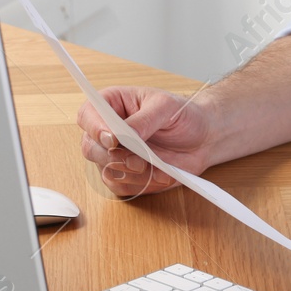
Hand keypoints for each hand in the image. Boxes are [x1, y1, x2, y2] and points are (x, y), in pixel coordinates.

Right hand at [76, 85, 217, 196]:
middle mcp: (108, 130)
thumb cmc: (183, 114)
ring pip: (106, 170)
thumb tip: (124, 134)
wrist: (202, 138)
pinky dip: (142, 184)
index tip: (113, 140)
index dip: (95, 129)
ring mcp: (114, 154)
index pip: (88, 115)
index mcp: (112, 104)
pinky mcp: (125, 174)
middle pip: (91, 148)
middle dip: (116, 157)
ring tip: (159, 167)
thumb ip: (144, 120)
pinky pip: (121, 186)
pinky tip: (160, 175)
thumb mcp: (166, 107)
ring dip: (133, 173)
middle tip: (140, 160)